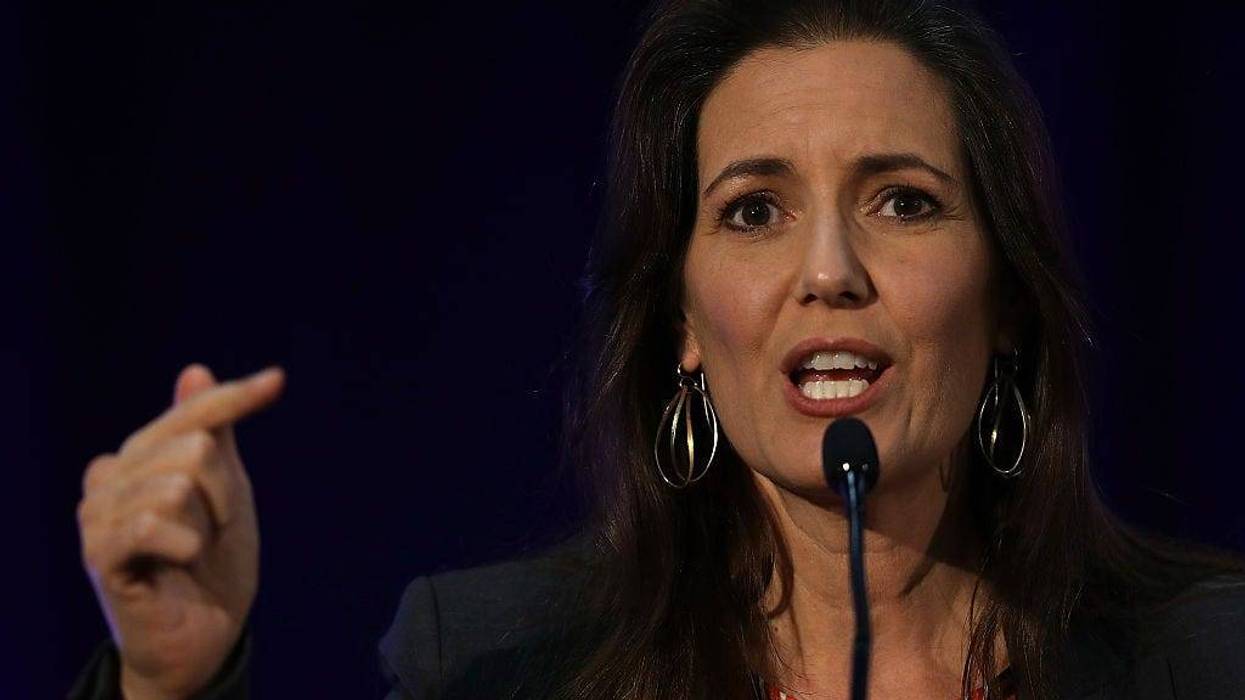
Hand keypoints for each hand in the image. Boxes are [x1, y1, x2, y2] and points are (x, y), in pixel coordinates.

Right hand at [77, 363, 284, 698]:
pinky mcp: (99, 552)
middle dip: (224, 494)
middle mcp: (109, 474)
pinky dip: (185, 544)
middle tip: (214, 530)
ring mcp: (97, 513)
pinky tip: (178, 563)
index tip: (277, 380)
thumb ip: (212, 432)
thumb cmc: (215, 561)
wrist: (204, 633)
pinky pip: (153, 522)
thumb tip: (194, 369)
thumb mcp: (227, 489)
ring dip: (206, 524)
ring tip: (193, 550)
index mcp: (139, 453)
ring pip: (178, 484)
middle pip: (194, 448)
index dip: (237, 396)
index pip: (194, 413)